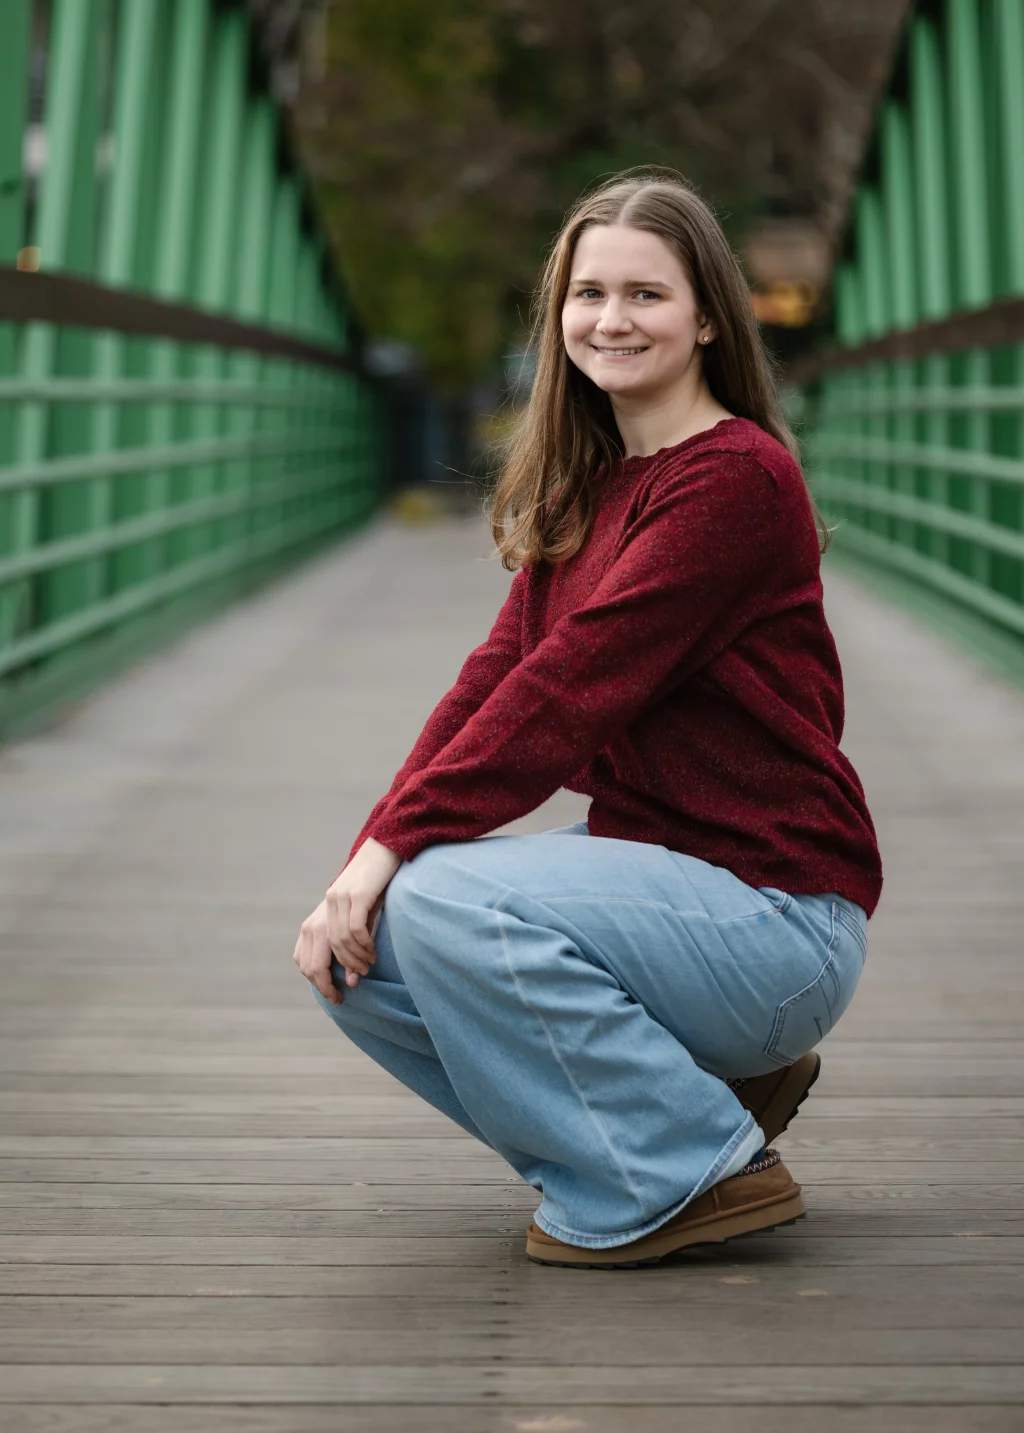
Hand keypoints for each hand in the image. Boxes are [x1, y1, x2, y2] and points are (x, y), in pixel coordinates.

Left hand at [293, 838, 402, 1003]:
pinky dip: (364, 945)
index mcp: (322, 912)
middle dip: (333, 976)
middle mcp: (326, 906)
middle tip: (351, 986)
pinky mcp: (358, 894)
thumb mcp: (362, 916)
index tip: (336, 995)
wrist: (385, 848)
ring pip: (341, 942)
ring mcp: (340, 899)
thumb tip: (353, 980)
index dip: (319, 980)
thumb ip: (354, 944)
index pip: (307, 956)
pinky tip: (372, 952)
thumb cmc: (376, 885)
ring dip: (355, 960)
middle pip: (321, 952)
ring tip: (368, 967)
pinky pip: (356, 929)